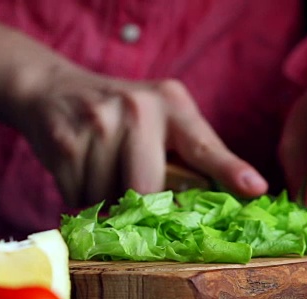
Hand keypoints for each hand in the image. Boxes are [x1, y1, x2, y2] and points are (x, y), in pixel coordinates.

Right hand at [14, 64, 267, 206]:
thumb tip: (218, 194)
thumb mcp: (159, 115)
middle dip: (141, 200)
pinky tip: (80, 167)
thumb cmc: (118, 111)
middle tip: (128, 180)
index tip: (254, 187)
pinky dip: (81, 195)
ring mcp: (98, 125)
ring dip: (106, 198)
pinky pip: (81, 198)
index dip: (229, 169)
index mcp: (170, 103)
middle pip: (149, 190)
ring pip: (111, 200)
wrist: (52, 88)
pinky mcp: (65, 144)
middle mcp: (136, 109)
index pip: (204, 144)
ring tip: (100, 166)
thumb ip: (187, 149)